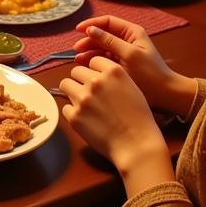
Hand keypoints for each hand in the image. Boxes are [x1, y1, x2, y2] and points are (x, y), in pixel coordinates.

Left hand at [58, 56, 169, 180]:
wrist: (137, 145)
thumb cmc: (140, 118)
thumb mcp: (132, 88)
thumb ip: (113, 77)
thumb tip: (95, 74)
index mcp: (113, 72)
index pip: (92, 61)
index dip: (95, 71)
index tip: (99, 81)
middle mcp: (95, 82)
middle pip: (76, 71)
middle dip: (81, 80)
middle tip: (90, 94)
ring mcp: (82, 98)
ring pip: (65, 85)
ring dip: (73, 92)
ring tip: (84, 104)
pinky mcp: (74, 116)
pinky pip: (65, 107)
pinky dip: (73, 113)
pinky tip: (85, 120)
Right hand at [71, 16, 196, 118]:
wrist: (164, 93)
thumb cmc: (150, 72)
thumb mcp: (130, 55)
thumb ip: (110, 41)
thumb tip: (90, 30)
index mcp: (132, 32)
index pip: (108, 22)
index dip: (92, 24)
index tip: (78, 30)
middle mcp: (126, 39)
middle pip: (102, 34)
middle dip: (88, 40)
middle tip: (76, 49)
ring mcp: (123, 51)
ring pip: (101, 46)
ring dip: (89, 51)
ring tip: (78, 59)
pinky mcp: (120, 64)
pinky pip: (103, 57)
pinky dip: (93, 60)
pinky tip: (84, 65)